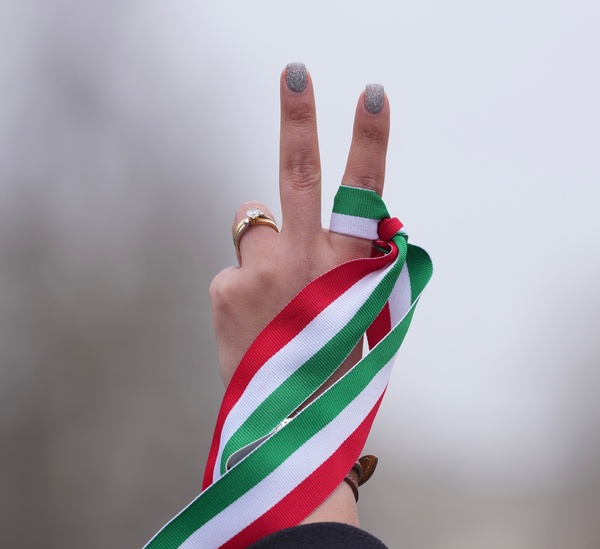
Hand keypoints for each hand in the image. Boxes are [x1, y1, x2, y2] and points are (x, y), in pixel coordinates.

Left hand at [209, 64, 389, 387]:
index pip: (366, 191)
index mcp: (353, 265)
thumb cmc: (334, 368)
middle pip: (299, 172)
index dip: (370, 139)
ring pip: (257, 225)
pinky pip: (236, 267)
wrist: (289, 426)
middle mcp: (310, 261)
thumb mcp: (363, 313)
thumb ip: (350, 264)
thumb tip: (323, 225)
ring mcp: (264, 272)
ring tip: (276, 303)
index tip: (372, 94)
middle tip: (294, 70)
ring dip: (264, 250)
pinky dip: (243, 289)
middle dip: (298, 116)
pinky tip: (254, 325)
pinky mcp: (227, 287)